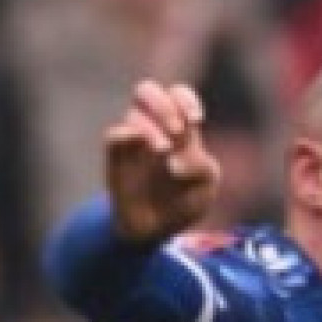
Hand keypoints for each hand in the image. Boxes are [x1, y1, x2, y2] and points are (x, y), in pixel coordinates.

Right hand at [104, 79, 221, 246]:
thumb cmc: (184, 202)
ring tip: (164, 150)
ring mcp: (132, 141)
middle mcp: (152, 128)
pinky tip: (144, 147)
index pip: (177, 95)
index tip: (195, 119)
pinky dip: (130, 136)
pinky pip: (115, 135)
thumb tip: (171, 156)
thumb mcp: (205, 187)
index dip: (185, 99)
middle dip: (164, 106)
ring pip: (134, 112)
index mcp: (179, 130)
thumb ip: (201, 165)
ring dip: (152, 127)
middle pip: (147, 91)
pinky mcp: (115, 156)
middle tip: (178, 131)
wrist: (156, 230)